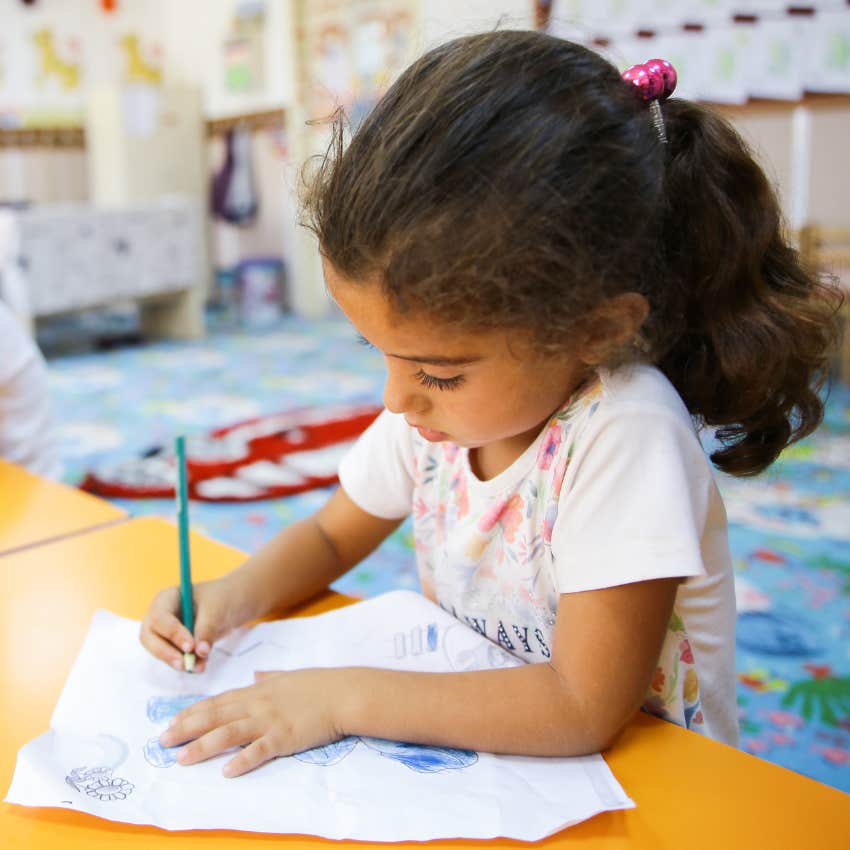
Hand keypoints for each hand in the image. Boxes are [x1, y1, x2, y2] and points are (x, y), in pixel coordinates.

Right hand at [139, 577, 247, 672]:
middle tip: (186, 664)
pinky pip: (174, 658)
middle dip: (166, 653)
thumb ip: (207, 629)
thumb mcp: (216, 610)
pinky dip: (186, 664)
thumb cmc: (220, 599)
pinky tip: (200, 665)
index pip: (160, 618)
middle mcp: (159, 616)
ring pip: (161, 652)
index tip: (190, 647)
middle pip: (150, 638)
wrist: (229, 605)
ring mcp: (164, 632)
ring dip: (179, 662)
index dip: (172, 634)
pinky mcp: (173, 646)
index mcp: (166, 598)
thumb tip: (200, 652)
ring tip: (200, 666)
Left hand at [158, 668, 347, 776]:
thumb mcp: (289, 676)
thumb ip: (270, 677)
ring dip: (203, 745)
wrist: (343, 693)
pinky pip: (259, 750)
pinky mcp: (285, 737)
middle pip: (215, 716)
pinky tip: (226, 770)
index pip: (217, 702)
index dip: (192, 713)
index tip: (171, 722)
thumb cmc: (319, 685)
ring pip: (229, 733)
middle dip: (186, 728)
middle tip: (162, 741)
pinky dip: (242, 760)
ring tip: (182, 759)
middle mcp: (258, 704)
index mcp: (257, 691)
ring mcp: (270, 721)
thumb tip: (257, 676)